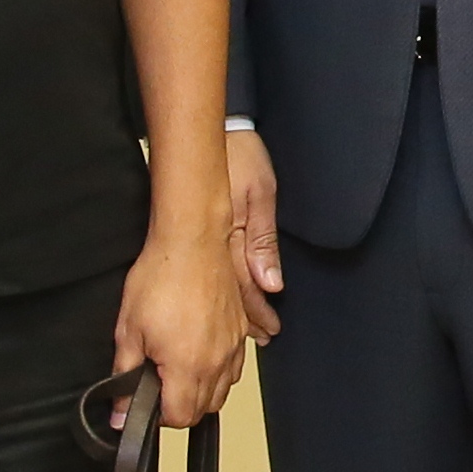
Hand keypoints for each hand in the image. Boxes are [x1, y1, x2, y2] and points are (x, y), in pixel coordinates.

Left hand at [114, 219, 251, 428]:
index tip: (146, 400)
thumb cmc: (160, 278)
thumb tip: (120, 413)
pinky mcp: (241, 331)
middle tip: (157, 384)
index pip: (181, 418)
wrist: (193, 242)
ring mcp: (234, 347)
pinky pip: (235, 367)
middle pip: (205, 409)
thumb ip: (125, 376)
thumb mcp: (129, 330)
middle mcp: (218, 362)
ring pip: (223, 391)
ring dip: (202, 391)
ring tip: (177, 370)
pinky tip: (200, 356)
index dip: (160, 416)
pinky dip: (219, 372)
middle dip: (180, 406)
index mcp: (188, 366)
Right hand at [224, 125, 285, 339]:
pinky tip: (226, 306)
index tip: (272, 330)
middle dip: (250, 318)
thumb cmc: (243, 159)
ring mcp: (206, 242)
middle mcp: (217, 247)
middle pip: (233, 294)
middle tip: (264, 337)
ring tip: (250, 331)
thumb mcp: (261, 194)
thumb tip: (271, 284)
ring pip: (221, 289)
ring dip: (236, 311)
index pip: (248, 287)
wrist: (214, 134)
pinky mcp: (201, 235)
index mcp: (232, 238)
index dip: (260, 311)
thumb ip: (264, 241)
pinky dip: (223, 293)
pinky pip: (211, 274)